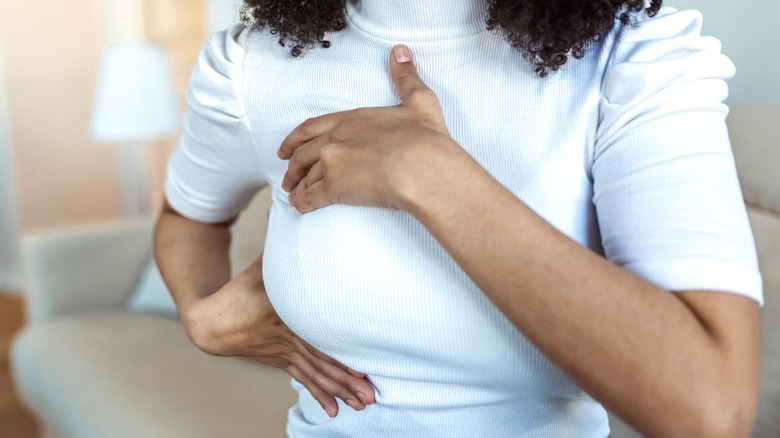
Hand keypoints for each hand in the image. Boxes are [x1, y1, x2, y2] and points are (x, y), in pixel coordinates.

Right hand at [183, 254, 374, 416]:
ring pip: (317, 376)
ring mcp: (285, 354)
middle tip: (372, 395)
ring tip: (363, 405)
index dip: (340, 355)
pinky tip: (334, 412)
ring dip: (341, 391)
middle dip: (348, 380)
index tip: (364, 367)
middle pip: (323, 364)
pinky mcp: (282, 362)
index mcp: (287, 316)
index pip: (318, 339)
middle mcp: (289, 339)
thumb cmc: (243, 287)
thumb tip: (298, 209)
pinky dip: (320, 395)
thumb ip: (285, 240)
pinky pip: (304, 380)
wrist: (211, 320)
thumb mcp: (264, 263)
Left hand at [278, 44, 466, 212]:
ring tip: (293, 193)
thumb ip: (406, 77)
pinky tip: (299, 206)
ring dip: (296, 185)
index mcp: (353, 119)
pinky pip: (310, 196)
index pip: (313, 127)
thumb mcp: (420, 101)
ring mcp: (332, 163)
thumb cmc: (425, 139)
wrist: (424, 168)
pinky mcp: (334, 187)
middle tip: (288, 176)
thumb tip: (400, 51)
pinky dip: (301, 201)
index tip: (286, 147)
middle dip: (292, 166)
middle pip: (303, 153)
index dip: (296, 138)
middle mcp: (336, 139)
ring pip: (305, 176)